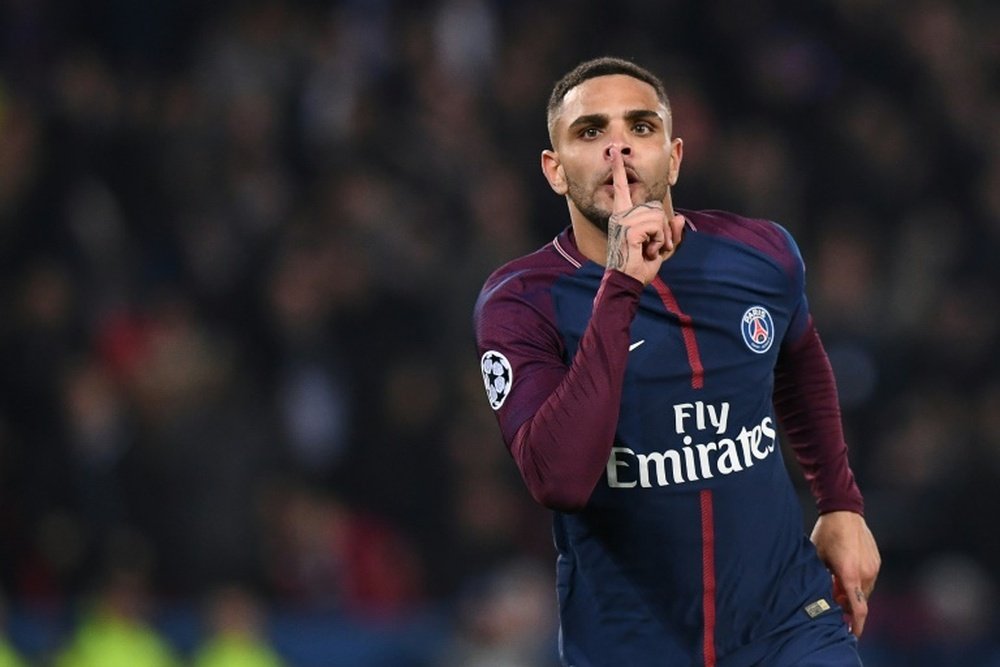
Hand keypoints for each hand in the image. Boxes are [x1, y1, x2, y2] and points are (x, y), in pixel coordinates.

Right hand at [606, 148, 682, 284]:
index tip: (615, 152)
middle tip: (653, 247)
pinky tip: (648, 251)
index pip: (621, 188)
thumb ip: (670, 232)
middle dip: (662, 229)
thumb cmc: (639, 266)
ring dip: (661, 237)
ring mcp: (624, 221)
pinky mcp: (630, 229)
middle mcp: (621, 215)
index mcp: (623, 216)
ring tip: (649, 250)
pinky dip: (659, 241)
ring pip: (658, 216)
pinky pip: (657, 226)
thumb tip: (679, 218)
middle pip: (655, 208)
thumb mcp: (659, 248)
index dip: (618, 170)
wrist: (627, 282)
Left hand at [810, 511, 880, 637]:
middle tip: (834, 602)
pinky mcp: (876, 561)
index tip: (852, 634)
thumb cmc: (826, 534)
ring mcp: (873, 567)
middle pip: (861, 601)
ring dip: (853, 594)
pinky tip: (845, 573)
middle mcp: (865, 573)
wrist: (844, 511)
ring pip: (865, 591)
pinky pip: (868, 579)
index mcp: (849, 573)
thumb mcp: (818, 558)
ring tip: (836, 584)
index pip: (859, 609)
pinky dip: (858, 583)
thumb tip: (825, 599)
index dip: (857, 625)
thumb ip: (823, 581)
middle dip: (849, 607)